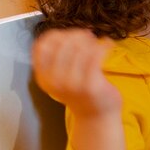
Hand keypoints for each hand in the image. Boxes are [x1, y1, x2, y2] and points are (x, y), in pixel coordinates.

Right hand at [32, 28, 125, 149]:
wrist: (95, 116)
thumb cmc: (80, 91)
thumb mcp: (59, 78)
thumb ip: (57, 59)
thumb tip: (67, 33)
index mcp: (43, 77)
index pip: (41, 46)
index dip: (56, 35)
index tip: (69, 34)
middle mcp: (53, 81)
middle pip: (62, 45)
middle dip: (76, 35)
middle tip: (88, 36)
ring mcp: (71, 84)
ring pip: (79, 48)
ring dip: (91, 41)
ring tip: (97, 42)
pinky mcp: (90, 86)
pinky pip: (96, 56)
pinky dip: (104, 46)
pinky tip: (109, 45)